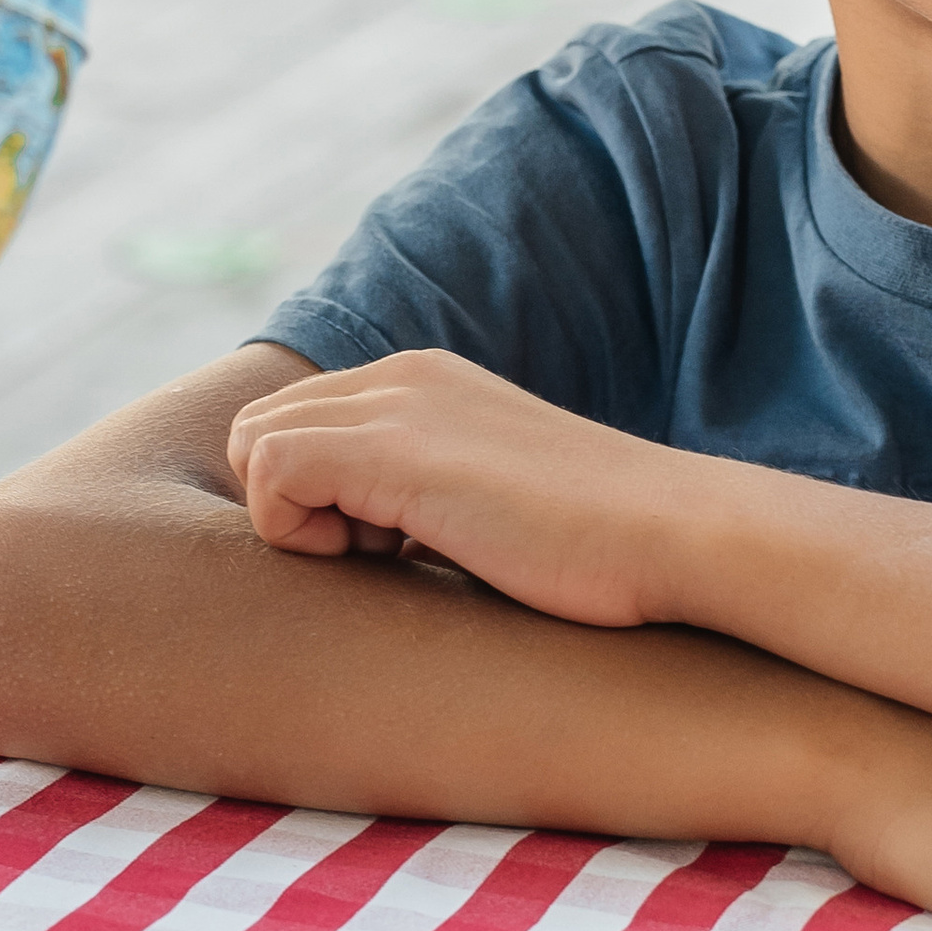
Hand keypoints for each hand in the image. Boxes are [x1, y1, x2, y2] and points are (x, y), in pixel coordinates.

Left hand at [226, 351, 709, 623]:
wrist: (675, 536)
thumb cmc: (602, 546)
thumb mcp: (493, 498)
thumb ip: (428, 495)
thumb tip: (372, 536)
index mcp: (427, 380)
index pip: (300, 420)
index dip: (315, 495)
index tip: (389, 546)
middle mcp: (403, 374)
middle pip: (262, 427)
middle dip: (293, 503)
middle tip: (381, 555)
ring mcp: (398, 405)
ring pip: (256, 444)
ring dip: (297, 517)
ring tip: (389, 556)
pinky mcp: (393, 450)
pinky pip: (271, 473)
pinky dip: (300, 532)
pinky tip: (387, 556)